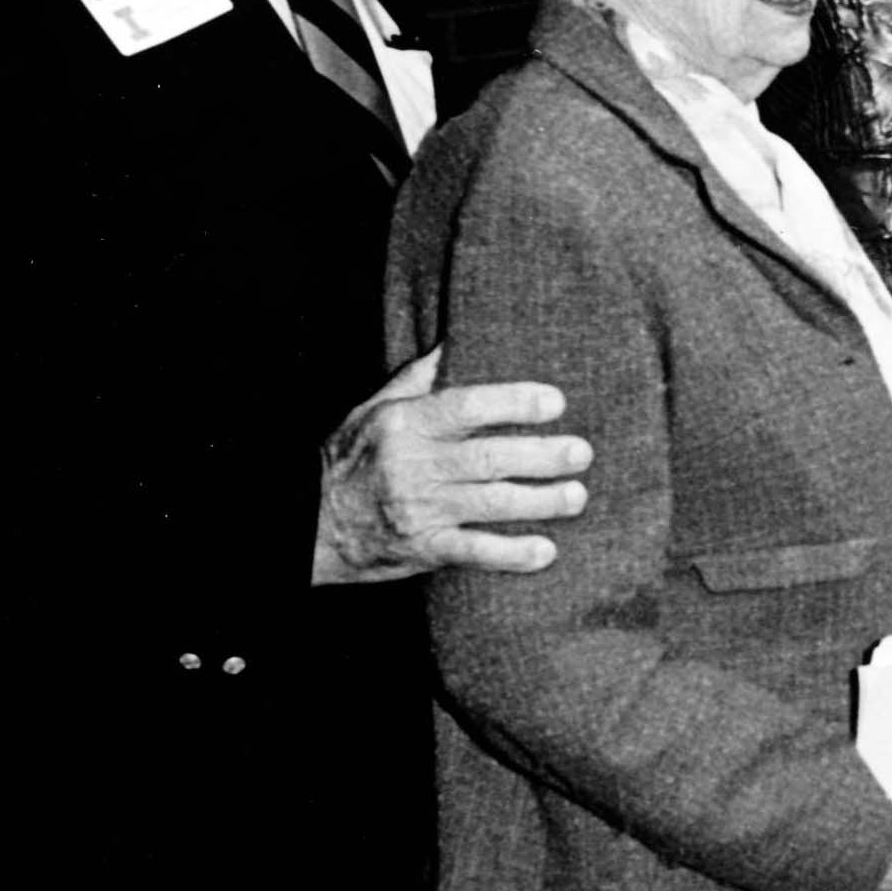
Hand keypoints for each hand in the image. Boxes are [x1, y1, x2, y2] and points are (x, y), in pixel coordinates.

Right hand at [312, 347, 590, 584]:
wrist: (309, 523)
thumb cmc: (348, 458)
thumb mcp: (374, 408)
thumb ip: (419, 377)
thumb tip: (458, 336)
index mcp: (405, 424)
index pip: (466, 406)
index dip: (514, 403)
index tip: (556, 402)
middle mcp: (414, 466)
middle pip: (488, 458)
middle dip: (541, 456)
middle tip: (583, 452)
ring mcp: (419, 510)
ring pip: (490, 504)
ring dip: (540, 502)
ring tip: (577, 496)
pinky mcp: (423, 549)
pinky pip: (474, 552)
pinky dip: (511, 555)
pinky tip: (546, 551)